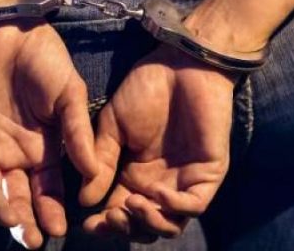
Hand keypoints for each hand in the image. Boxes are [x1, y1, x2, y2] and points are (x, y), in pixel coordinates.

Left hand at [0, 20, 97, 248]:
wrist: (10, 31)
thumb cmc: (46, 61)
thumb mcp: (71, 96)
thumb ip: (79, 133)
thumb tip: (94, 172)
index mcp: (46, 147)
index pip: (50, 188)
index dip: (54, 209)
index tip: (61, 228)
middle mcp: (18, 152)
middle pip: (20, 194)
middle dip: (27, 219)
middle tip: (35, 239)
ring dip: (1, 207)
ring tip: (14, 222)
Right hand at [81, 44, 236, 241]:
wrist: (181, 64)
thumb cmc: (146, 89)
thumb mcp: (112, 126)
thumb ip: (101, 162)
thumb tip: (84, 202)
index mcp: (134, 174)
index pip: (119, 212)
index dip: (104, 225)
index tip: (87, 225)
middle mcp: (160, 183)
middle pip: (144, 225)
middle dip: (125, 228)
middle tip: (110, 216)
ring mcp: (185, 179)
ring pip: (170, 224)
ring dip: (149, 223)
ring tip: (132, 205)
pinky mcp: (209, 172)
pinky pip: (195, 205)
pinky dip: (175, 208)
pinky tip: (158, 194)